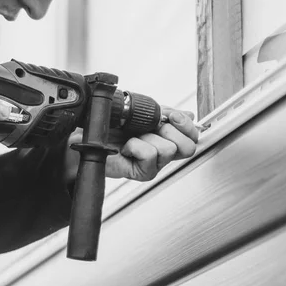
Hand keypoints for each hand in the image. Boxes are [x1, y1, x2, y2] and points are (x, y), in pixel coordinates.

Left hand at [64, 108, 198, 182]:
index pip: (193, 136)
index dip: (188, 125)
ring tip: (134, 137)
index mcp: (167, 136)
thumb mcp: (144, 113)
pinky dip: (136, 146)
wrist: (91, 135)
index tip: (173, 116)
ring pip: (168, 148)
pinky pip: (150, 155)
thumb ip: (168, 113)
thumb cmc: (113, 125)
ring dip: (148, 137)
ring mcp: (155, 164)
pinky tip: (128, 147)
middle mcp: (164, 152)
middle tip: (152, 127)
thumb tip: (188, 115)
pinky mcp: (143, 173)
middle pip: (188, 147)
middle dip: (169, 131)